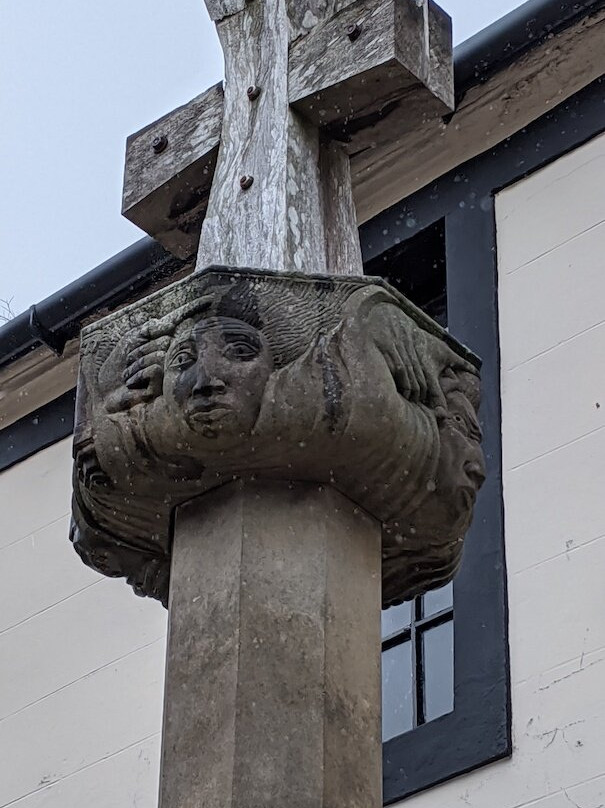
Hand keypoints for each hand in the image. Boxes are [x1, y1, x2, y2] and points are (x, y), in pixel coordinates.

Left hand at [101, 295, 213, 412]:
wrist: (105, 391)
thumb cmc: (116, 366)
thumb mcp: (130, 340)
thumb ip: (150, 328)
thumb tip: (170, 323)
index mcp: (163, 340)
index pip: (180, 321)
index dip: (195, 309)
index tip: (209, 299)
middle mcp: (171, 354)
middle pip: (165, 340)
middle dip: (140, 350)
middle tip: (128, 361)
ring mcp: (170, 371)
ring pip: (160, 355)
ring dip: (137, 364)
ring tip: (129, 375)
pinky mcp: (166, 387)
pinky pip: (156, 369)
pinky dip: (139, 374)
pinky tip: (133, 384)